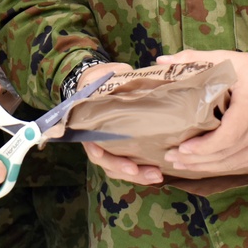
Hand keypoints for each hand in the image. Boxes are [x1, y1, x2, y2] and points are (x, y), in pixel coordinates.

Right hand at [76, 62, 162, 185]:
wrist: (99, 83)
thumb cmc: (100, 80)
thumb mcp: (103, 75)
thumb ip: (112, 76)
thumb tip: (124, 71)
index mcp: (89, 124)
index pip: (90, 143)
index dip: (98, 151)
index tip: (102, 154)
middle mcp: (97, 140)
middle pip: (107, 163)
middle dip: (126, 170)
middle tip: (150, 173)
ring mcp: (110, 146)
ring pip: (118, 169)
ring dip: (138, 175)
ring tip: (158, 176)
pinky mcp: (123, 148)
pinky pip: (129, 165)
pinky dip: (141, 171)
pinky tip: (158, 172)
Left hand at [157, 49, 247, 173]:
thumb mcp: (228, 59)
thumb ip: (194, 59)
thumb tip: (162, 61)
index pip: (228, 134)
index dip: (204, 147)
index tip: (182, 148)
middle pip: (228, 153)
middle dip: (197, 159)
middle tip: (171, 157)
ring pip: (234, 163)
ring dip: (206, 167)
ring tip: (181, 164)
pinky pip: (243, 164)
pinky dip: (221, 166)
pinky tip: (203, 165)